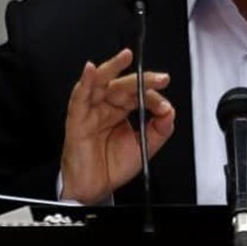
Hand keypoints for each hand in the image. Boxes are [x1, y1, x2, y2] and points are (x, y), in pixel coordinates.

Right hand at [60, 48, 174, 203]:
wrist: (94, 189)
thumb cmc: (112, 166)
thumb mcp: (145, 146)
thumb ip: (160, 129)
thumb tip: (169, 111)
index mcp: (121, 109)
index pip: (139, 94)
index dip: (154, 96)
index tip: (165, 106)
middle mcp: (106, 106)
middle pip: (123, 84)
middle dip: (141, 79)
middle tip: (159, 79)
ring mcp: (91, 110)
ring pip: (101, 82)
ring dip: (112, 67)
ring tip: (126, 56)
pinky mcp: (77, 119)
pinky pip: (80, 97)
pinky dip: (85, 82)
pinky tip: (91, 70)